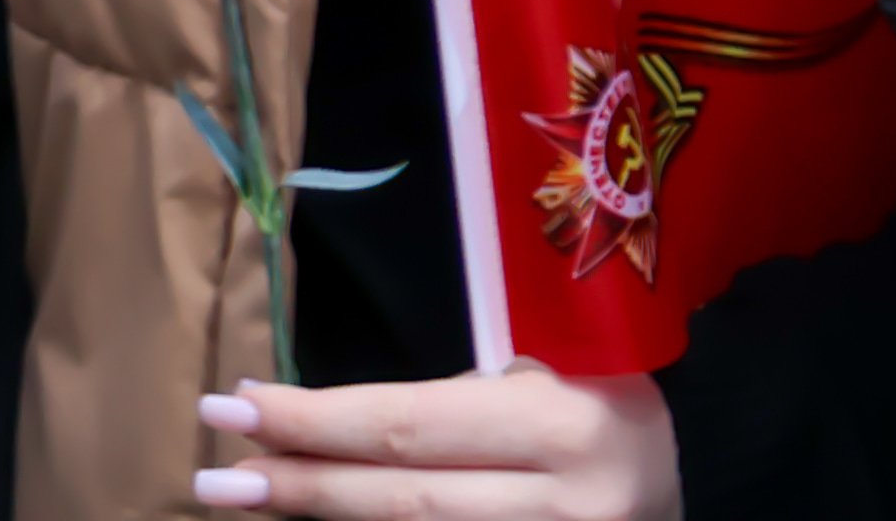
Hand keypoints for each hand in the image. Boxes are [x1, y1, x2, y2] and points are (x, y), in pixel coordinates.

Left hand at [193, 370, 671, 515]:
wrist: (679, 496)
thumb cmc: (608, 423)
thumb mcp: (562, 387)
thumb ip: (470, 403)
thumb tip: (334, 422)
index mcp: (570, 425)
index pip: (419, 425)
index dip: (322, 417)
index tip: (244, 401)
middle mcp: (561, 503)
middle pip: (402, 495)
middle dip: (300, 478)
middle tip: (216, 468)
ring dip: (318, 516)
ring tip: (241, 496)